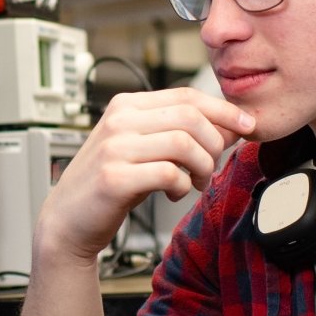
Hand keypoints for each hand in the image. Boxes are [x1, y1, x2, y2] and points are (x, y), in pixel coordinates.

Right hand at [33, 88, 253, 267]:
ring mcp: (114, 148)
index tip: (247, 125)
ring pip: (184, 144)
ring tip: (196, 182)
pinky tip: (175, 194)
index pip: (187, 96)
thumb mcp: (142, 148)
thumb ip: (177, 133)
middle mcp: (119, 120)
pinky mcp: (114, 178)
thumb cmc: (109, 184)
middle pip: (190, 116)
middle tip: (212, 166)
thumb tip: (230, 125)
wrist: (68, 220)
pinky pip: (169, 174)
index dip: (224, 110)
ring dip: (202, 167)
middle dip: (215, 143)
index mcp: (126, 105)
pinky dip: (183, 186)